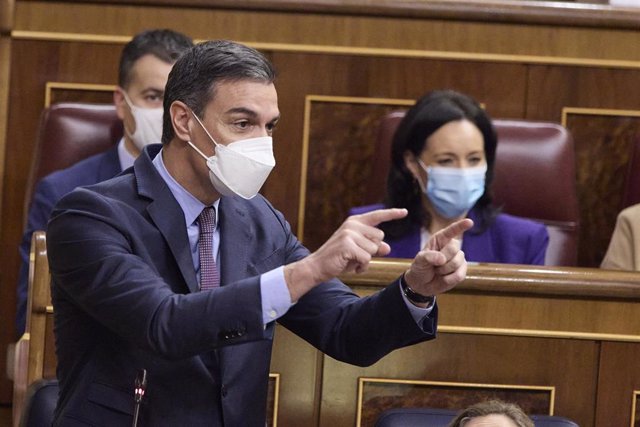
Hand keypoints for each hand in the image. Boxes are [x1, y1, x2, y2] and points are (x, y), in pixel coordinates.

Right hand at [284, 208, 407, 300]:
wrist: (318, 266)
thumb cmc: (339, 258)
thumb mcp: (358, 251)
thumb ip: (373, 247)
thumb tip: (388, 247)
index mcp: (355, 222)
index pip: (378, 216)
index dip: (392, 214)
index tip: (405, 212)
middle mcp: (352, 225)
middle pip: (380, 237)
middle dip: (372, 250)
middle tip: (356, 255)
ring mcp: (349, 234)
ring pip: (373, 249)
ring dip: (365, 260)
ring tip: (351, 260)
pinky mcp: (347, 245)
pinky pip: (366, 258)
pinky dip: (361, 267)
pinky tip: (350, 266)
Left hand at [403, 218, 473, 297]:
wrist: (422, 284)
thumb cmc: (420, 268)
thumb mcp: (419, 261)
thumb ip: (428, 257)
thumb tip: (442, 259)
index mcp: (440, 239)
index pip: (451, 230)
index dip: (461, 226)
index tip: (469, 222)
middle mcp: (451, 246)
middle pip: (454, 248)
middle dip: (442, 259)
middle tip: (434, 265)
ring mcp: (458, 258)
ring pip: (457, 263)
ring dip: (443, 271)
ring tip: (437, 271)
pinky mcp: (462, 270)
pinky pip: (459, 275)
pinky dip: (449, 279)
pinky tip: (443, 278)